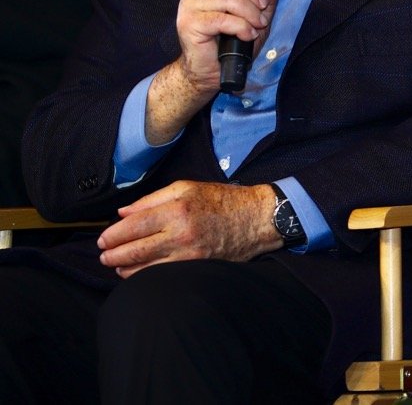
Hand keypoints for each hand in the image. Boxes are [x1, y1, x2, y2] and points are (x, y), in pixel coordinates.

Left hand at [97, 180, 279, 277]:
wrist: (256, 219)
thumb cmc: (221, 200)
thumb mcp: (187, 188)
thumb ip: (152, 199)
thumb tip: (122, 214)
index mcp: (177, 209)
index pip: (133, 226)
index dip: (112, 235)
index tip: (103, 239)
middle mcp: (181, 234)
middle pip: (134, 250)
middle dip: (112, 255)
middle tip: (103, 255)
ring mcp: (189, 254)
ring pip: (145, 268)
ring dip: (124, 269)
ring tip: (116, 265)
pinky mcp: (197, 268)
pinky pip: (162, 276)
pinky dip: (144, 276)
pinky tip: (136, 273)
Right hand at [174, 0, 278, 92]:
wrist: (212, 71)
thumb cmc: (233, 43)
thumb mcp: (257, 17)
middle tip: (262, 8)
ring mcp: (190, 6)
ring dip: (248, 11)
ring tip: (257, 24)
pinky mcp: (189, 24)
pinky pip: (220, 18)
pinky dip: (241, 26)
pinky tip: (247, 34)